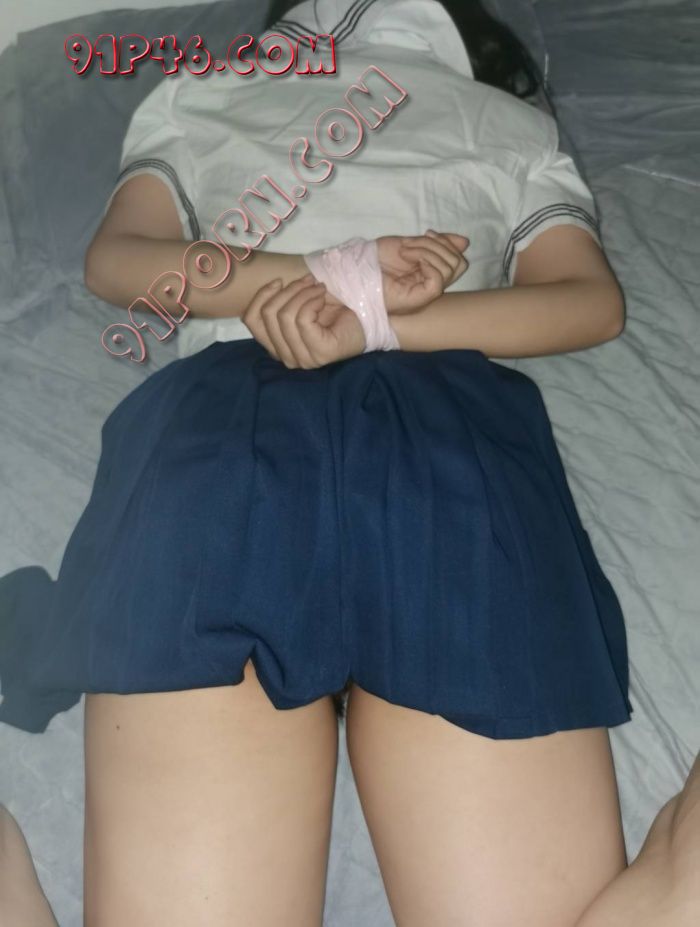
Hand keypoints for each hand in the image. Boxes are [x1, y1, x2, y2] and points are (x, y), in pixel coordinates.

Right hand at [241, 273, 365, 368]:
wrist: (366, 319)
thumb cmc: (333, 310)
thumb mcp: (299, 303)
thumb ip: (279, 301)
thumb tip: (270, 285)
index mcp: (276, 346)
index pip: (250, 320)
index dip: (261, 295)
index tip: (279, 280)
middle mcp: (286, 357)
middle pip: (267, 314)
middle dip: (288, 290)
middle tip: (308, 281)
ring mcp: (303, 359)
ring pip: (284, 315)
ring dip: (302, 293)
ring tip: (319, 288)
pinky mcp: (319, 354)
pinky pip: (302, 319)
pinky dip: (312, 301)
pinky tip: (322, 298)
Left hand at [377, 230, 468, 313]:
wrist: (354, 270)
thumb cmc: (375, 261)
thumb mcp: (409, 246)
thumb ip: (435, 245)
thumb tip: (465, 241)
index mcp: (429, 275)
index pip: (458, 260)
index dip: (447, 243)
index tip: (426, 233)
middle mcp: (431, 287)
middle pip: (459, 264)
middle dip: (438, 245)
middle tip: (411, 243)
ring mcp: (425, 294)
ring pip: (450, 268)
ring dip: (428, 250)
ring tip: (405, 249)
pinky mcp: (418, 299)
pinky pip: (437, 280)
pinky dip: (426, 261)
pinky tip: (407, 256)